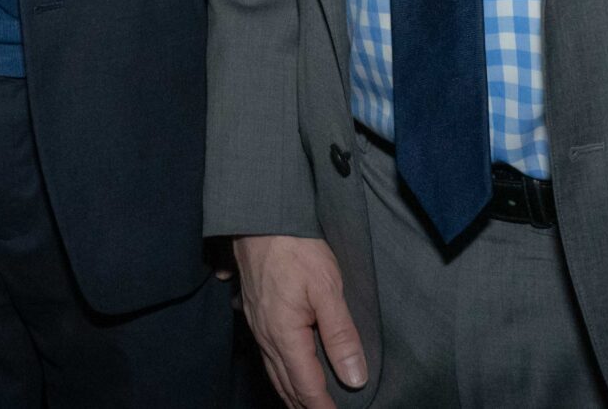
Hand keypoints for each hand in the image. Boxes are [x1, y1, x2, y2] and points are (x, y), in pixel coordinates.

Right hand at [234, 233, 368, 407]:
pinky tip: (287, 372)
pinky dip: (280, 373)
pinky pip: (267, 355)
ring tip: (306, 405)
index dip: (323, 407)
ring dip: (291, 392)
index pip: (306, 385)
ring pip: (273, 371)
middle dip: (304, 406)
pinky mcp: (253, 312)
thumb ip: (341, 335)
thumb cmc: (296, 248)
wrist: (260, 217)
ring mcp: (256, 324)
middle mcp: (266, 335)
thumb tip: (354, 377)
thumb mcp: (327, 289)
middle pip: (286, 384)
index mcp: (284, 334)